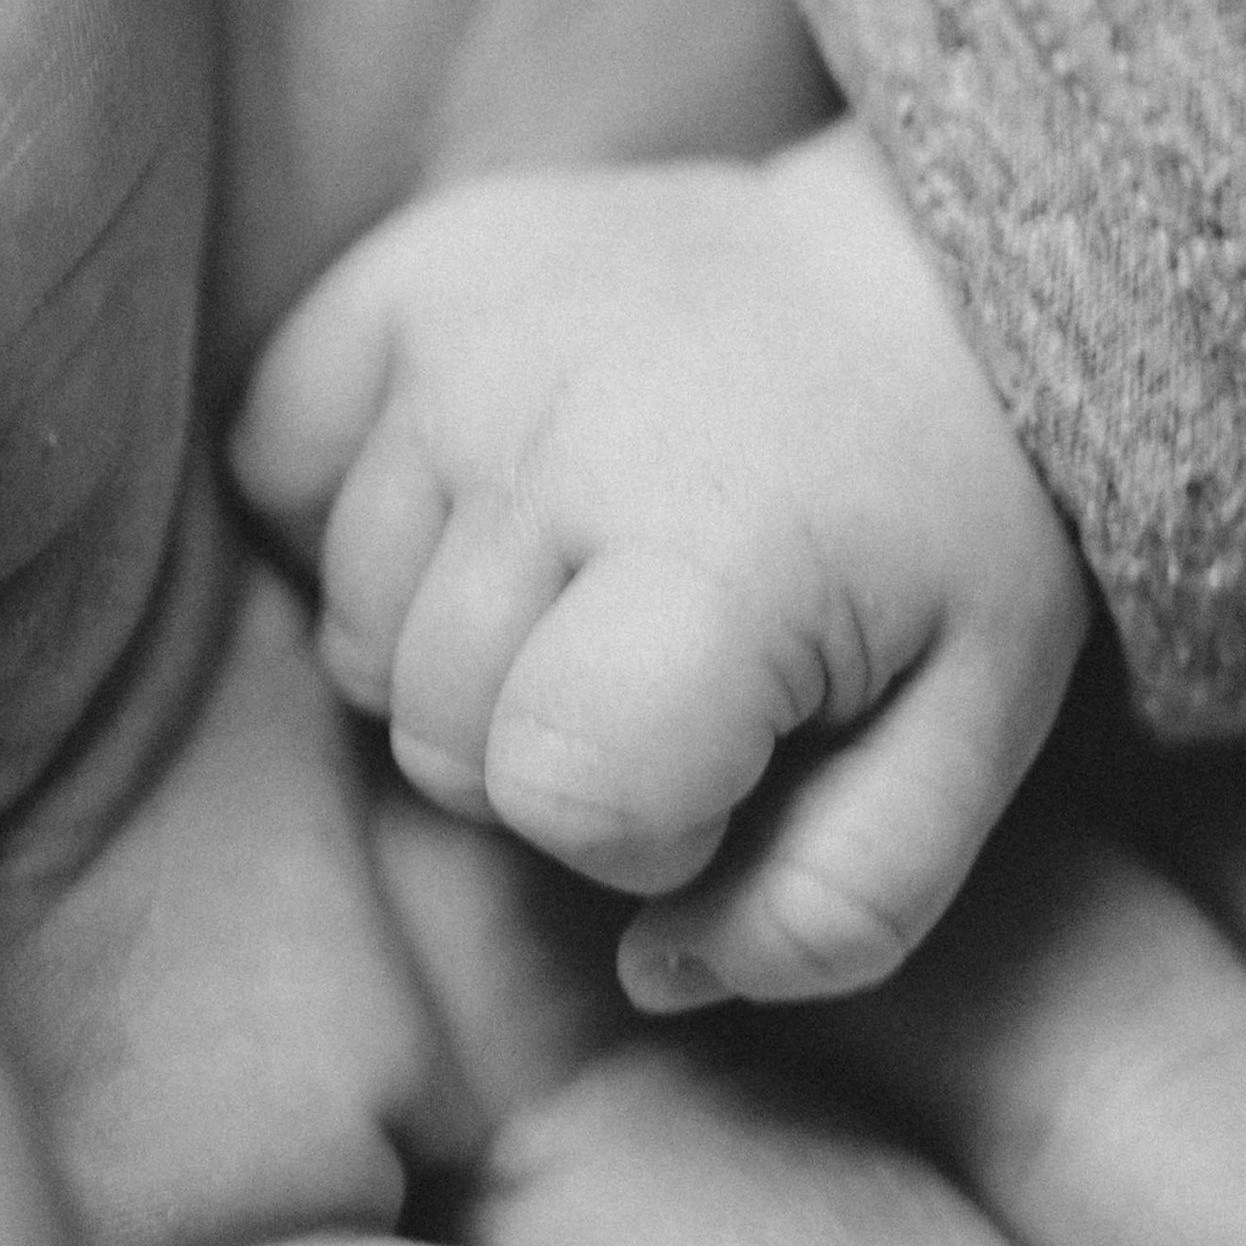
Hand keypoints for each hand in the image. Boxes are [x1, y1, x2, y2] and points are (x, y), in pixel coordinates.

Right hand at [234, 117, 1087, 1003]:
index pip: (556, 785)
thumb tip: (650, 967)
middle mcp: (556, 427)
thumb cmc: (942, 537)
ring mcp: (460, 344)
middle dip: (546, 749)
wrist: (922, 281)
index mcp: (716, 550)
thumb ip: (835, 907)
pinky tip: (483, 496)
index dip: (639, 826)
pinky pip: (275, 462)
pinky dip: (350, 506)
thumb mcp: (971, 739)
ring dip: (455, 641)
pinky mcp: (395, 278)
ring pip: (352, 620)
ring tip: (586, 572)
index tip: (730, 759)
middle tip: (667, 667)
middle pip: (436, 726)